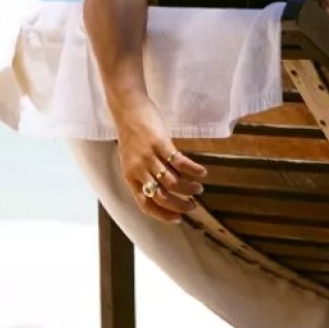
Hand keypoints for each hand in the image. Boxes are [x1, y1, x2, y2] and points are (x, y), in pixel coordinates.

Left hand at [112, 98, 206, 223]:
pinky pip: (179, 162)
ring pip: (172, 182)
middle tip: (193, 206)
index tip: (178, 219)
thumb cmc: (132, 134)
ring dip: (189, 188)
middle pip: (161, 196)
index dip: (163, 214)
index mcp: (130, 177)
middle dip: (180, 205)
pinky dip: (193, 170)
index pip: (146, 204)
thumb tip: (167, 187)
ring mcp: (149, 157)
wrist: (126, 108)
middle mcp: (138, 170)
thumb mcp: (133, 159)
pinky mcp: (160, 144)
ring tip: (199, 188)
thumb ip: (147, 174)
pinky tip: (202, 172)